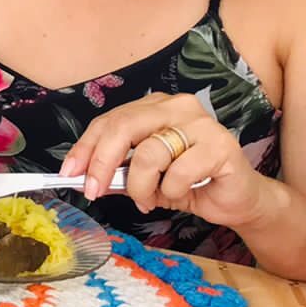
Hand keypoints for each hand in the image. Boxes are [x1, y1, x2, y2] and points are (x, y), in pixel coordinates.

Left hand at [61, 92, 270, 228]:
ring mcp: (201, 123)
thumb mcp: (144, 176)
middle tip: (93, 191)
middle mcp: (177, 106)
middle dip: (101, 163)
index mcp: (154, 106)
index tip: (69, 172)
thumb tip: (80, 175)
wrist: (236, 199)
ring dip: (141, 186)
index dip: (85, 147)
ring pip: (149, 153)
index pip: (110, 120)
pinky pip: (179, 171)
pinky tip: (181, 194)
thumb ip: (117, 170)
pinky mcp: (220, 146)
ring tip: (149, 199)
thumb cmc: (188, 183)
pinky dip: (172, 190)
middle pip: (123, 127)